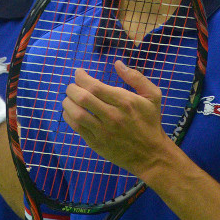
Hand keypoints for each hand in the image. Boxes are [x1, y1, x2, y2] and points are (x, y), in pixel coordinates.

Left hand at [61, 60, 170, 181]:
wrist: (151, 155)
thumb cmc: (150, 122)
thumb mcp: (152, 96)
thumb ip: (136, 77)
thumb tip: (117, 63)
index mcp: (124, 101)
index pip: (94, 86)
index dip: (81, 77)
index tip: (79, 73)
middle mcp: (112, 116)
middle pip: (82, 98)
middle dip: (72, 88)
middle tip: (73, 86)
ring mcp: (103, 131)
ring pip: (76, 113)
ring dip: (68, 102)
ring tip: (69, 98)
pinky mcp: (96, 143)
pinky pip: (76, 128)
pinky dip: (69, 117)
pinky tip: (71, 111)